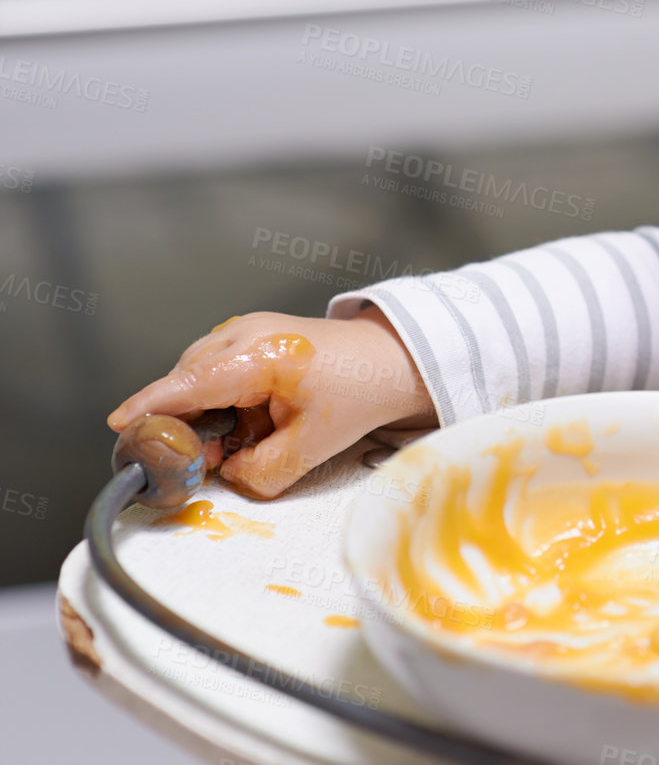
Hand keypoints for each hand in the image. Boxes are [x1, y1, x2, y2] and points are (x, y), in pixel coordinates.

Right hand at [106, 306, 434, 498]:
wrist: (389, 362)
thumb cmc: (357, 394)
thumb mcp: (312, 447)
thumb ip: (261, 472)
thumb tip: (226, 477)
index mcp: (262, 354)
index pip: (191, 382)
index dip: (152, 405)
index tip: (120, 426)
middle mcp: (245, 333)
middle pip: (187, 382)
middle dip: (185, 425)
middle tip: (205, 462)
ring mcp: (244, 331)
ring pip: (198, 379)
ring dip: (206, 415)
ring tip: (239, 441)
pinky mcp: (247, 339)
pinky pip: (215, 374)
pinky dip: (221, 402)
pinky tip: (247, 422)